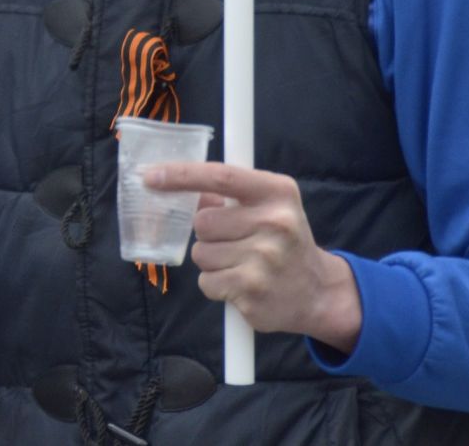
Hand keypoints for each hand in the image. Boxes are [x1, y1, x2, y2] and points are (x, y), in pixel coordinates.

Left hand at [145, 161, 361, 352]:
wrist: (318, 292)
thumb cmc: (285, 240)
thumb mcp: (270, 206)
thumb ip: (230, 193)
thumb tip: (177, 186)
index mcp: (278, 193)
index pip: (220, 176)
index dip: (181, 175)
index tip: (150, 176)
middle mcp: (274, 224)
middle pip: (203, 222)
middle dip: (207, 233)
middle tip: (233, 240)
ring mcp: (264, 260)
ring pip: (200, 254)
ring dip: (211, 260)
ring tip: (241, 264)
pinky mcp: (252, 292)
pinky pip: (207, 283)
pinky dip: (215, 285)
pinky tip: (240, 284)